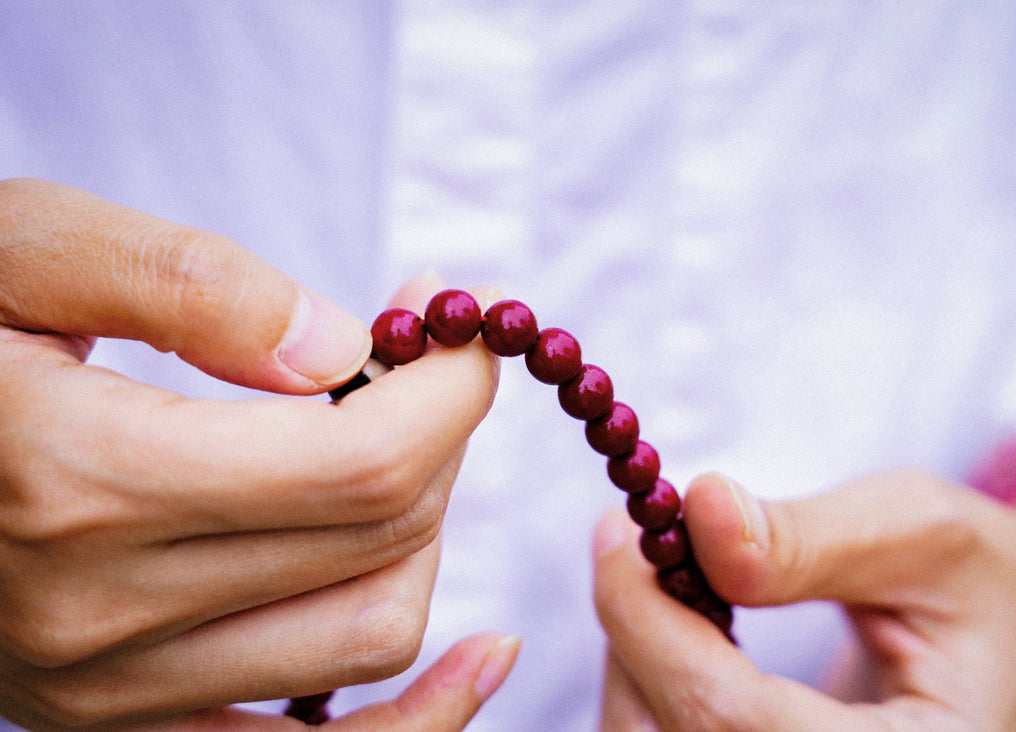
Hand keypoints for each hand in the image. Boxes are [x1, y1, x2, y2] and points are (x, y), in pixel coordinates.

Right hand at [0, 179, 499, 727]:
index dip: (450, 388)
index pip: (360, 463)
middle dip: (441, 434)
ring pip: (372, 631)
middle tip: (420, 360)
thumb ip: (191, 287)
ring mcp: (109, 691)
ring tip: (391, 444)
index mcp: (80, 482)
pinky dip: (420, 710)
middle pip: (382, 537)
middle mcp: (96, 614)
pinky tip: (483, 652)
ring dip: (423, 527)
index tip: (464, 320)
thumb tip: (341, 350)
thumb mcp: (30, 249)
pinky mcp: (125, 722)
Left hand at [594, 469, 1015, 731]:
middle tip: (630, 550)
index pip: (735, 722)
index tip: (617, 537)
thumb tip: (699, 511)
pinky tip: (676, 629)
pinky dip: (650, 685)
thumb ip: (807, 537)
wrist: (1014, 637)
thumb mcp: (923, 533)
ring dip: (635, 662)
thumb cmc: (984, 584)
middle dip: (635, 643)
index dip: (656, 628)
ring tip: (663, 582)